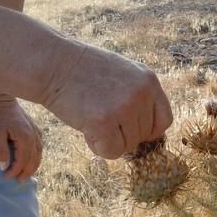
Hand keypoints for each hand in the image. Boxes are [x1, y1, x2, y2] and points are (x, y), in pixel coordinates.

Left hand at [0, 92, 42, 181]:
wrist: (2, 96)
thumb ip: (0, 150)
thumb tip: (4, 167)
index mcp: (25, 138)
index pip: (22, 161)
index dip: (14, 171)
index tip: (5, 177)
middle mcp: (34, 137)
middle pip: (33, 160)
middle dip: (26, 172)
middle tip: (18, 181)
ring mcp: (36, 132)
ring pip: (38, 154)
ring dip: (33, 166)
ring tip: (26, 174)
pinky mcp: (34, 128)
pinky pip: (39, 147)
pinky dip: (36, 156)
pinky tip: (32, 159)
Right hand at [40, 42, 172, 158]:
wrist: (52, 64)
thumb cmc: (84, 72)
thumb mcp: (123, 75)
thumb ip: (139, 98)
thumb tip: (148, 133)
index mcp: (149, 80)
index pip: (164, 120)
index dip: (148, 130)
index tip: (130, 128)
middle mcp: (141, 93)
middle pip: (144, 136)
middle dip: (123, 134)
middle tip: (101, 115)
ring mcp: (124, 107)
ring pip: (127, 146)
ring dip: (109, 139)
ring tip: (92, 116)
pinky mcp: (104, 121)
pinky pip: (111, 151)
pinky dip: (97, 146)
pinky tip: (86, 127)